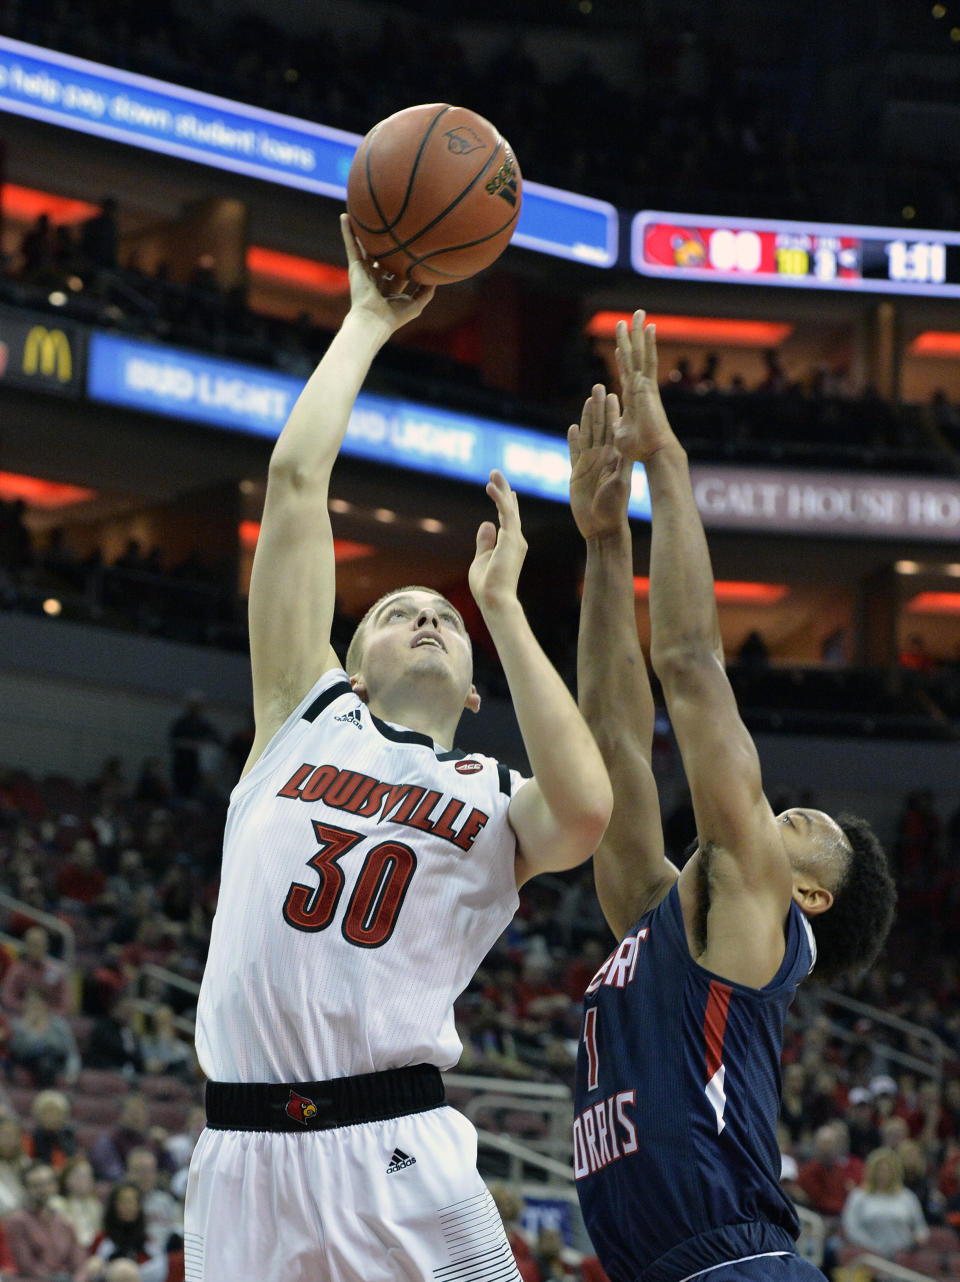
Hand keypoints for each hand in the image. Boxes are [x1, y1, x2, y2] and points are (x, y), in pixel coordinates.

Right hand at [340, 213, 434, 332]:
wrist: (374, 320)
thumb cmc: (395, 316)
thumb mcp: (416, 303)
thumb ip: (426, 290)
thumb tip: (436, 276)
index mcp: (390, 287)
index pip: (398, 269)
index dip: (403, 258)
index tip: (411, 244)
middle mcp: (377, 278)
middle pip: (381, 256)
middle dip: (384, 244)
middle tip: (389, 226)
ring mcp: (365, 271)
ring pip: (364, 248)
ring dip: (362, 233)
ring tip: (362, 214)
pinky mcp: (355, 267)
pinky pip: (351, 246)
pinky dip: (347, 232)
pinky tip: (345, 217)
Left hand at [468, 470, 526, 613]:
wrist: (495, 600)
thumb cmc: (488, 586)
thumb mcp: (481, 559)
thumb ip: (485, 541)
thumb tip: (486, 523)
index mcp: (510, 546)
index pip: (509, 520)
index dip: (507, 505)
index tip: (507, 492)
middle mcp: (516, 540)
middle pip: (510, 510)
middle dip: (504, 491)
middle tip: (496, 473)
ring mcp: (515, 538)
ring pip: (509, 507)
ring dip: (502, 489)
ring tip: (493, 472)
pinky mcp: (511, 538)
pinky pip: (505, 512)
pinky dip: (499, 498)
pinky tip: (490, 486)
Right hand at [568, 383, 630, 539]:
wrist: (601, 527)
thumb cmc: (614, 508)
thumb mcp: (620, 485)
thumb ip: (621, 467)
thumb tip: (625, 449)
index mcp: (613, 458)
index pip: (612, 429)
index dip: (612, 412)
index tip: (613, 393)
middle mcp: (601, 457)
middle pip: (598, 427)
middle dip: (598, 407)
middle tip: (599, 386)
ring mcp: (588, 464)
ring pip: (586, 435)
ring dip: (586, 417)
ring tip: (587, 400)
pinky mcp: (576, 474)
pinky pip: (573, 453)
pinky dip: (572, 440)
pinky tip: (572, 428)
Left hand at [613, 309, 675, 462]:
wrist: (654, 452)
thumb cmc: (638, 449)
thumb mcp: (619, 435)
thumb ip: (616, 426)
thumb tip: (611, 426)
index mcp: (632, 398)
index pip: (626, 374)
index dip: (623, 360)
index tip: (621, 346)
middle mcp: (639, 388)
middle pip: (634, 357)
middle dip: (631, 338)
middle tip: (628, 319)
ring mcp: (644, 385)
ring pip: (641, 353)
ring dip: (638, 333)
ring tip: (638, 313)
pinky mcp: (648, 385)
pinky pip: (649, 359)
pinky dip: (650, 343)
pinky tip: (650, 326)